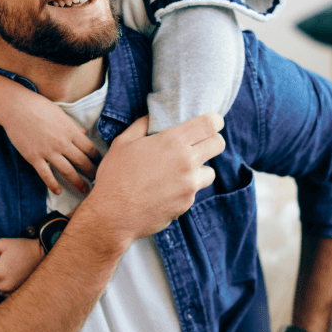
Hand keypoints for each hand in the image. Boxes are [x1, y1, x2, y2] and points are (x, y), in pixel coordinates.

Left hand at [0, 238, 44, 294]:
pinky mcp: (14, 296)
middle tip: (3, 262)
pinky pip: (1, 293)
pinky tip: (13, 276)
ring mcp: (9, 293)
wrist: (43, 256)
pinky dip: (3, 285)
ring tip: (9, 269)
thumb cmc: (21, 248)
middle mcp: (3, 286)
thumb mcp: (1, 243)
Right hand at [3, 92, 100, 194]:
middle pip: (82, 161)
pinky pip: (46, 175)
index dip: (96, 157)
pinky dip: (53, 185)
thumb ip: (73, 125)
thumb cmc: (39, 106)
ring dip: (78, 182)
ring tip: (85, 190)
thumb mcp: (60, 113)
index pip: (89, 148)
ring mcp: (48, 151)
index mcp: (70, 131)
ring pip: (67, 171)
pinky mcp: (34, 157)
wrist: (16, 108)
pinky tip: (58, 191)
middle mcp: (62, 143)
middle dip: (91, 172)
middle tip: (98, 179)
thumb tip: (85, 131)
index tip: (101, 163)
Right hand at [83, 113, 223, 244]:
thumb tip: (151, 116)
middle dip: (213, 142)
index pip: (210, 124)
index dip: (215, 121)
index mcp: (172, 141)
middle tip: (201, 145)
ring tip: (180, 173)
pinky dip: (185, 190)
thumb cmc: (115, 176)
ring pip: (210, 172)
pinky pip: (194, 192)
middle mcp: (186, 161)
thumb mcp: (123, 142)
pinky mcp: (187, 203)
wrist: (112, 215)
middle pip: (218, 144)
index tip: (212, 123)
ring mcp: (189, 184)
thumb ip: (141, 125)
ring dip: (200, 170)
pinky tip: (166, 191)